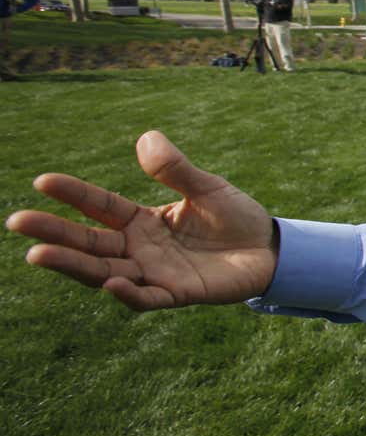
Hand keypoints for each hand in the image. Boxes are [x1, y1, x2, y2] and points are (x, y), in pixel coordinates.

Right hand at [5, 130, 277, 309]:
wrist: (271, 250)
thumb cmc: (236, 218)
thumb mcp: (207, 187)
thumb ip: (176, 169)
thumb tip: (146, 138)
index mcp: (142, 220)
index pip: (99, 206)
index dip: (72, 195)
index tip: (42, 182)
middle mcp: (140, 248)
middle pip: (90, 242)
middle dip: (54, 233)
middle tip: (17, 221)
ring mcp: (156, 272)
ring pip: (105, 271)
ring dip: (73, 264)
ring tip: (38, 254)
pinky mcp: (179, 293)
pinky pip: (147, 297)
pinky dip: (128, 293)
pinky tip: (110, 283)